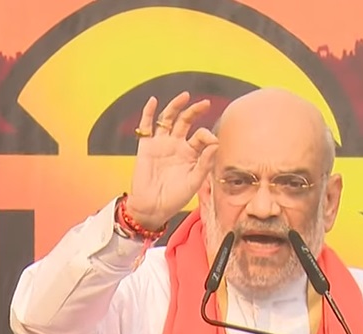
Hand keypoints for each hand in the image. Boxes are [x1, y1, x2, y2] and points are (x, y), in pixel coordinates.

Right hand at [126, 91, 219, 229]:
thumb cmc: (176, 198)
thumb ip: (205, 163)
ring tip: (185, 96)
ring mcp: (161, 144)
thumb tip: (216, 144)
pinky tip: (153, 101)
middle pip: (186, 121)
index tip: (213, 142)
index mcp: (192, 153)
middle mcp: (177, 145)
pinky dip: (148, 113)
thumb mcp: (194, 181)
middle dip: (195, 111)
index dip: (208, 136)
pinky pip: (146, 126)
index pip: (201, 136)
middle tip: (205, 103)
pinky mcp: (146, 146)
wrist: (153, 207)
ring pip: (168, 119)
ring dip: (176, 106)